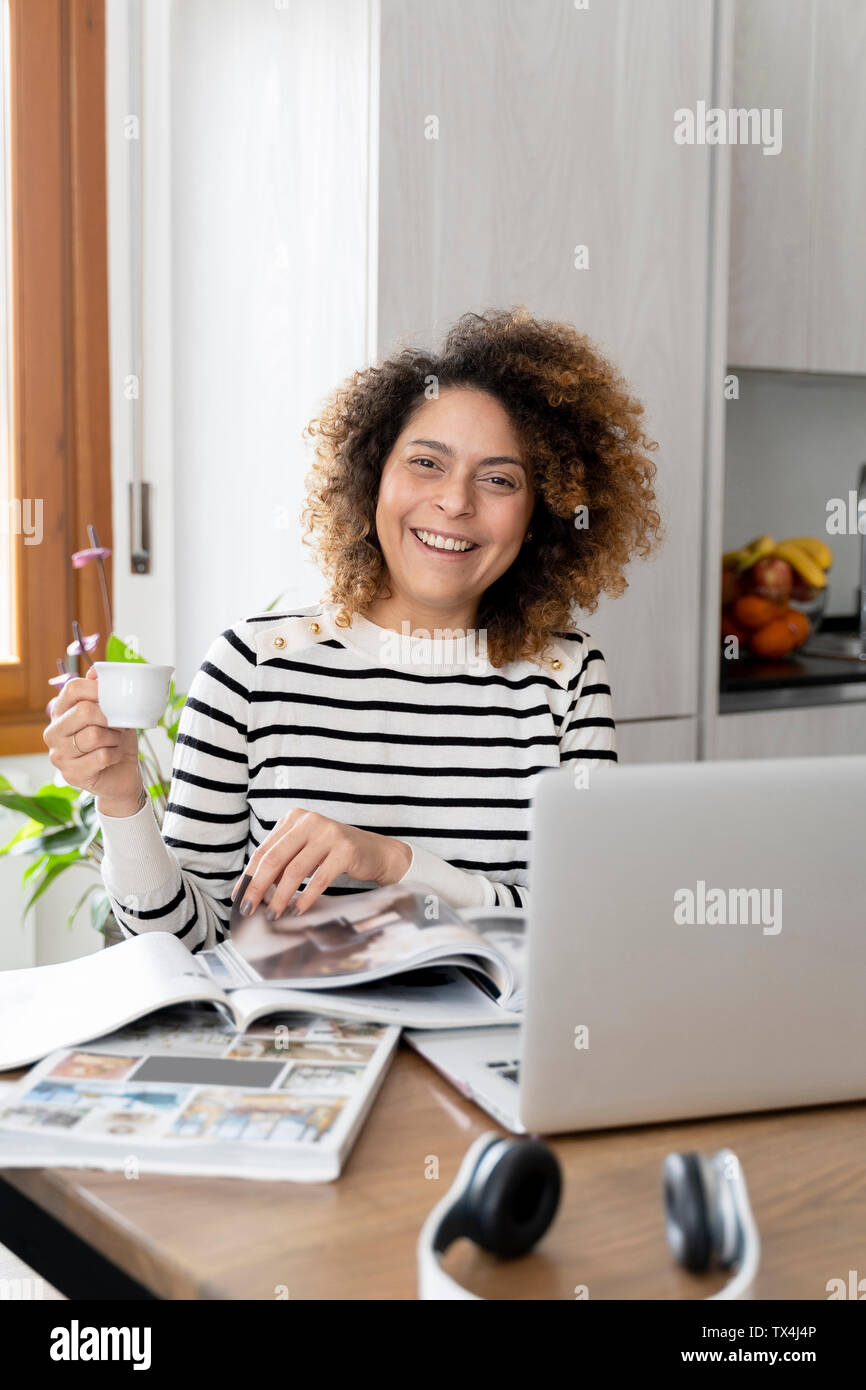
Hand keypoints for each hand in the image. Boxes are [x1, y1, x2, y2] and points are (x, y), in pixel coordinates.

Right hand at [43, 667, 142, 808]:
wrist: (120, 774)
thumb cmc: (115, 740)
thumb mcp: (112, 712)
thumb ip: (102, 691)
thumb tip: (95, 671)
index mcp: (60, 711)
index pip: (73, 688)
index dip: (98, 689)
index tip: (114, 696)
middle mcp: (53, 732)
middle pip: (84, 711)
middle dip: (110, 717)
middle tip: (119, 725)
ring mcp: (58, 754)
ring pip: (94, 736)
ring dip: (114, 738)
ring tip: (115, 741)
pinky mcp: (70, 774)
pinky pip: (101, 757)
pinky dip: (115, 755)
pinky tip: (113, 757)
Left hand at [231, 809, 411, 918]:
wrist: (373, 852)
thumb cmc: (332, 854)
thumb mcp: (303, 851)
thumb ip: (281, 863)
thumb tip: (252, 890)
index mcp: (293, 819)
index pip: (263, 850)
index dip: (249, 876)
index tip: (239, 898)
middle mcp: (309, 821)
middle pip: (274, 859)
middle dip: (258, 888)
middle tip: (248, 910)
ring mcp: (328, 833)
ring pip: (294, 870)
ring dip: (280, 897)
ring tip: (273, 914)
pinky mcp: (345, 850)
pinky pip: (318, 879)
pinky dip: (305, 898)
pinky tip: (297, 910)